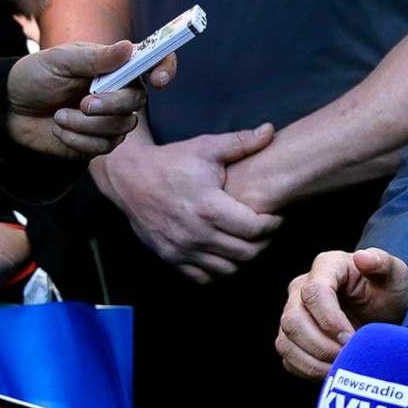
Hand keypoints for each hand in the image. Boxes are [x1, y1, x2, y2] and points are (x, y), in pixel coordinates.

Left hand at [3, 41, 169, 159]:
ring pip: (121, 127)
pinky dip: (78, 140)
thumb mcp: (59, 61)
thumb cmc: (34, 77)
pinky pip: (104, 147)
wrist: (9, 109)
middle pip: (138, 101)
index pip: (154, 61)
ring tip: (60, 116)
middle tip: (83, 103)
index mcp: (114, 65)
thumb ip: (95, 58)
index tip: (158, 81)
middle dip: (110, 104)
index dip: (165, 69)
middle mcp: (118, 91)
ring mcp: (110, 118)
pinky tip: (60, 130)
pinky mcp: (98, 142)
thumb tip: (128, 47)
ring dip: (87, 125)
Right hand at [94, 123, 282, 282]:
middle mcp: (196, 234)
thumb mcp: (206, 147)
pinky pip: (204, 277)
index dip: (273, 225)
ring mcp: (182, 250)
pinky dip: (220, 270)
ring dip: (244, 258)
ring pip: (228, 270)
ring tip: (249, 241)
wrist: (130, 178)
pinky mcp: (171, 258)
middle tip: (267, 229)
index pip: (256, 230)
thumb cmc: (172, 161)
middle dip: (264, 242)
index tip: (277, 216)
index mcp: (209, 208)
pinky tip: (225, 253)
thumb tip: (270, 130)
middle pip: (246, 253)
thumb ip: (241, 142)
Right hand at [276, 248, 407, 377]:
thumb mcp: (393, 274)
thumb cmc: (385, 289)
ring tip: (343, 368)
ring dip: (314, 361)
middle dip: (322, 345)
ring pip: (286, 341)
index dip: (330, 320)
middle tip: (349, 357)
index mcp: (326, 267)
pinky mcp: (292, 337)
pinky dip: (309, 370)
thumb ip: (382, 262)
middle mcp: (301, 289)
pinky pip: (289, 358)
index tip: (352, 338)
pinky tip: (333, 372)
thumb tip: (363, 257)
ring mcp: (292, 313)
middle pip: (293, 320)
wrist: (381, 309)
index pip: (314, 293)